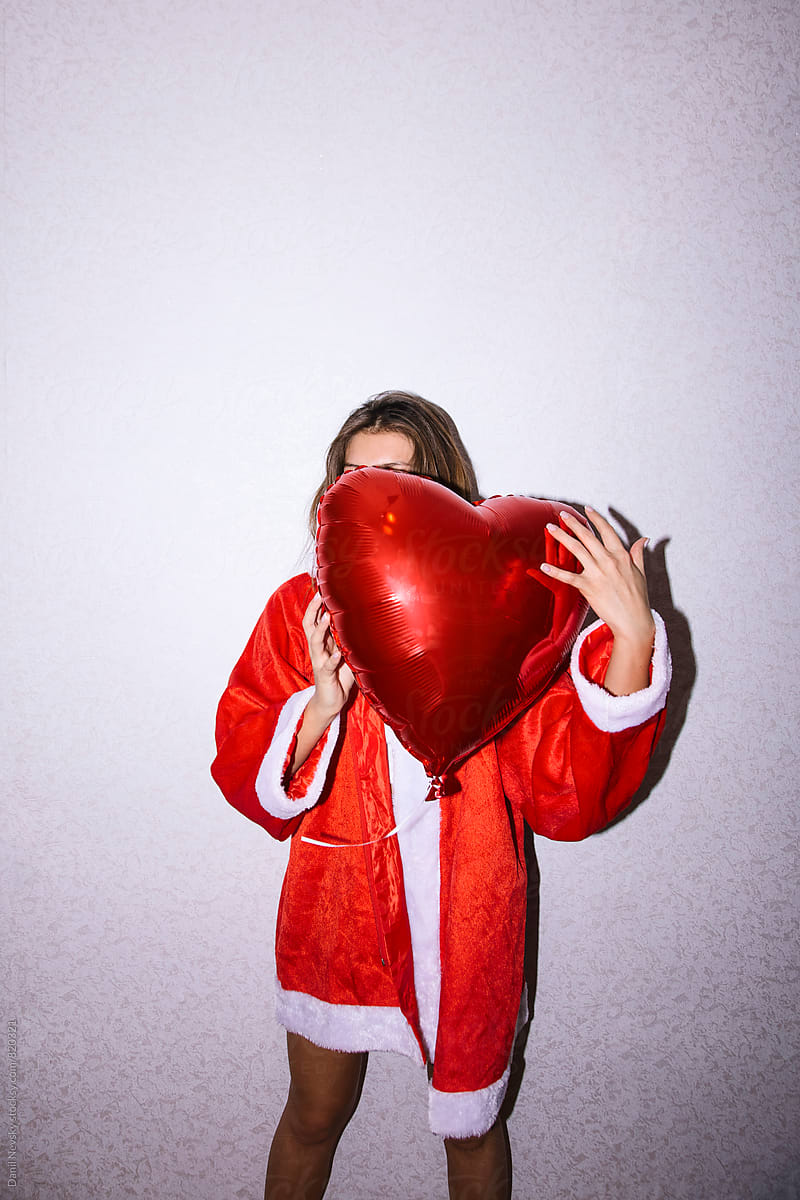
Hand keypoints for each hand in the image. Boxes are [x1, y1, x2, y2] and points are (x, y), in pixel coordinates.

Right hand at [302, 594, 355, 719]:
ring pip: (316, 642)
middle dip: (313, 610)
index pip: (314, 619)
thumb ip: (348, 639)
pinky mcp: (325, 675)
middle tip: (319, 595)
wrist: (330, 701)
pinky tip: (338, 653)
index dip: (315, 605)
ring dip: (321, 629)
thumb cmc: (339, 676)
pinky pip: (328, 665)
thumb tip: (363, 622)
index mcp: (322, 643)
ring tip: (326, 618)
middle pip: (309, 625)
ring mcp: (320, 661)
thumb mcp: (344, 654)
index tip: (321, 588)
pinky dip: (333, 658)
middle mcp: (318, 649)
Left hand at [540, 507, 654, 695]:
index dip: (596, 519)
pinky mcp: (588, 587)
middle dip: (574, 523)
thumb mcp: (641, 572)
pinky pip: (569, 577)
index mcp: (622, 555)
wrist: (634, 621)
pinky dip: (555, 571)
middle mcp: (609, 561)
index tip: (587, 509)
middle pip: (588, 537)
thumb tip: (644, 539)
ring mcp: (598, 573)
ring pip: (577, 550)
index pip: (607, 531)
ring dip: (562, 537)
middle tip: (561, 514)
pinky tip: (544, 566)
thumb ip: (638, 553)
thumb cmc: (638, 598)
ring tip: (550, 528)